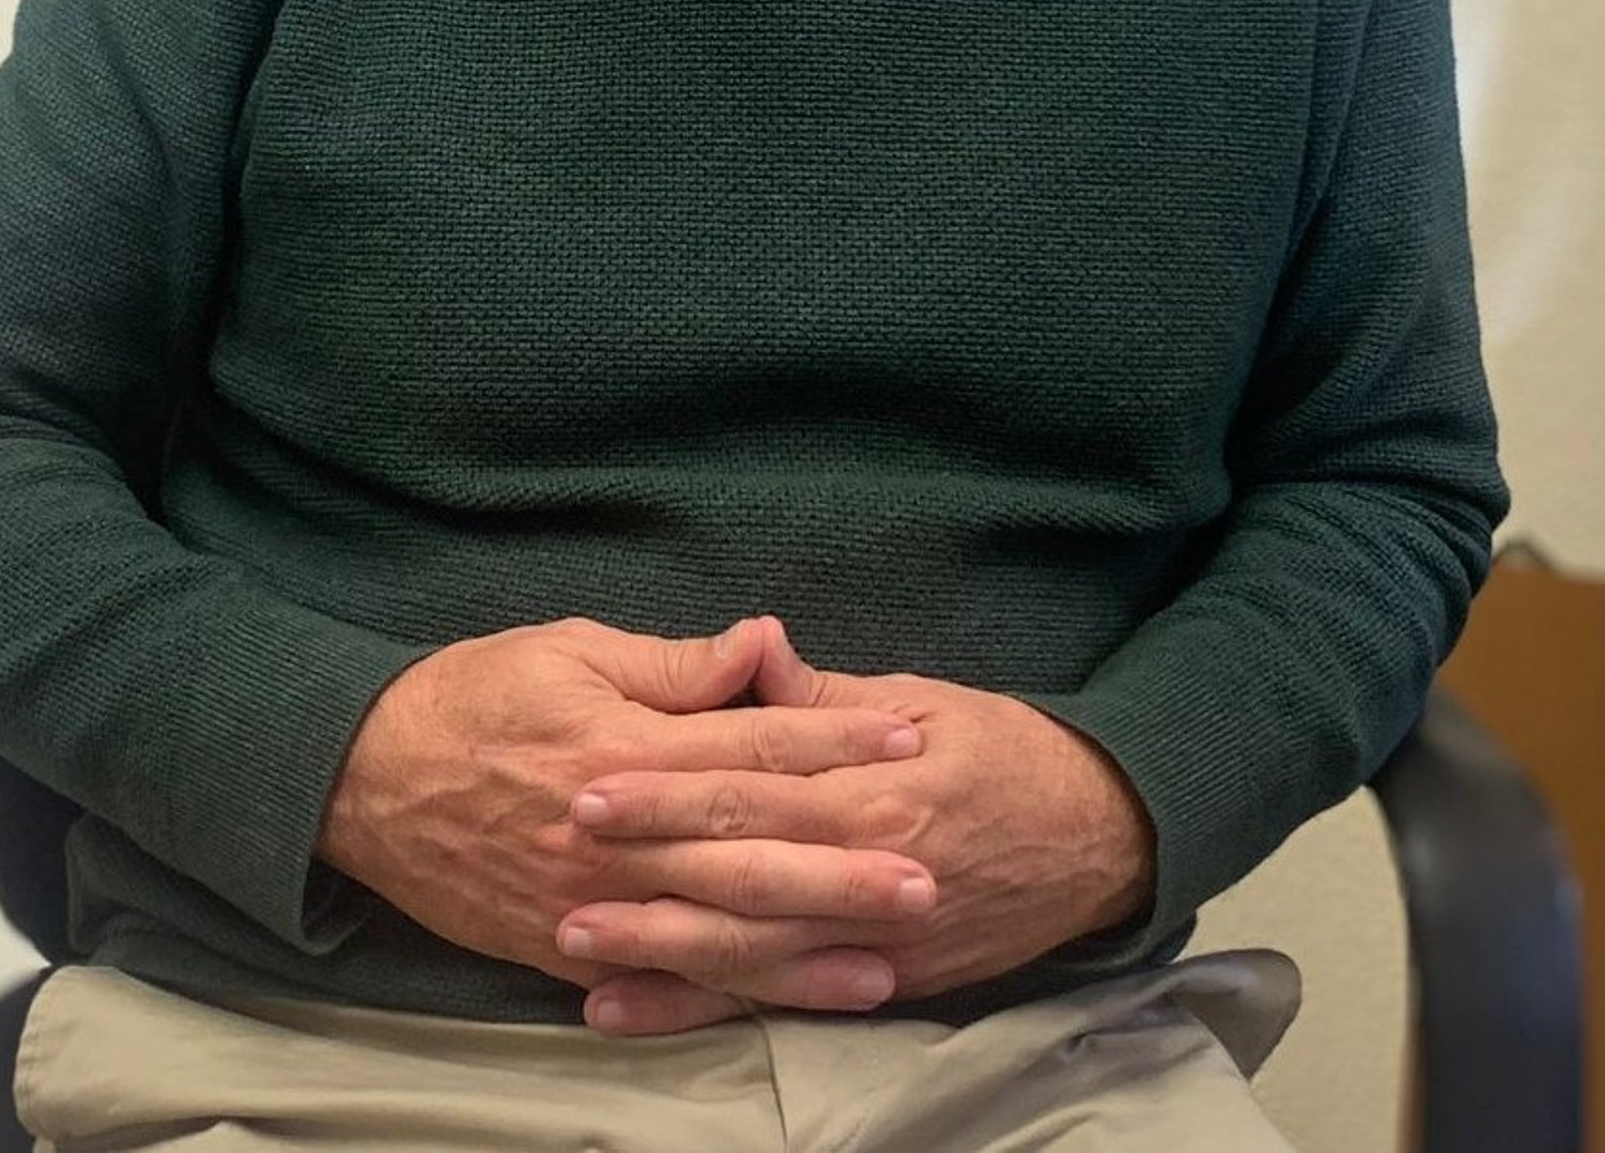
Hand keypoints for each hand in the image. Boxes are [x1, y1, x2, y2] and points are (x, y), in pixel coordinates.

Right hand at [319, 615, 933, 1023]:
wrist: (362, 777)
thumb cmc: (474, 695)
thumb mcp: (571, 650)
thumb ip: (674, 665)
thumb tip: (764, 645)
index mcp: (626, 747)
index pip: (753, 741)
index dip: (836, 739)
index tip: (910, 738)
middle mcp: (617, 835)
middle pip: (749, 851)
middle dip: (844, 865)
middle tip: (930, 875)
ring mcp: (593, 903)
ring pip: (717, 932)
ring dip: (805, 948)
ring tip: (888, 955)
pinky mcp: (566, 948)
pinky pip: (662, 979)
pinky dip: (727, 996)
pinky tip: (783, 1001)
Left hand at [561, 620, 1154, 1032]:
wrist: (1102, 838)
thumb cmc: (1007, 752)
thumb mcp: (922, 699)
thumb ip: (825, 698)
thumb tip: (755, 651)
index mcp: (875, 787)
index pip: (751, 785)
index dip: (668, 785)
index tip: (591, 777)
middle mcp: (871, 872)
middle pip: (738, 873)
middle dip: (645, 868)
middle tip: (558, 854)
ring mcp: (875, 942)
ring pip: (749, 953)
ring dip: (658, 949)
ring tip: (573, 942)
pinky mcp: (882, 988)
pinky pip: (777, 1002)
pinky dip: (702, 1008)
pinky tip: (634, 1007)